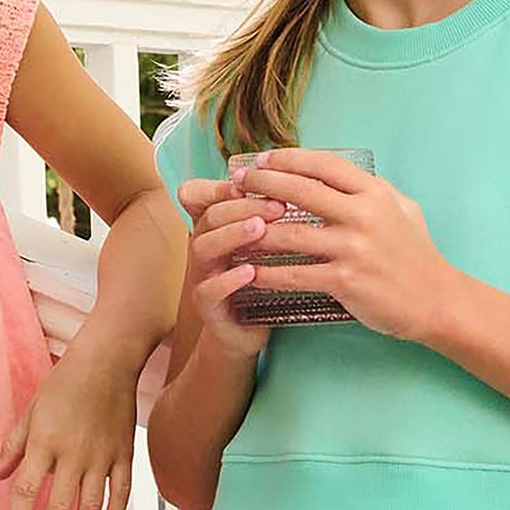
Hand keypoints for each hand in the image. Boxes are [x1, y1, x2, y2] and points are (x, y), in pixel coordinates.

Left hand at [0, 343, 137, 509]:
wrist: (107, 360)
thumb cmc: (66, 381)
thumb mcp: (30, 411)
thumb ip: (13, 446)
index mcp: (45, 442)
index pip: (26, 491)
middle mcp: (74, 454)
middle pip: (58, 508)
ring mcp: (102, 457)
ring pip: (90, 508)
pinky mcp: (124, 455)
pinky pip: (120, 494)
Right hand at [178, 175, 284, 360]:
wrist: (244, 331)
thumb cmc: (260, 280)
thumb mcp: (264, 245)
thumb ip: (271, 216)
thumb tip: (308, 181)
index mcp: (215, 227)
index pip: (205, 195)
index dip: (225, 185)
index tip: (259, 179)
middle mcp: (204, 245)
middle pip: (212, 215)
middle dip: (243, 206)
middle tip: (277, 204)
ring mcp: (202, 275)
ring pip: (205, 247)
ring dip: (233, 235)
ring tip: (260, 228)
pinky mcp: (207, 305)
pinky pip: (209, 289)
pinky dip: (228, 279)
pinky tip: (251, 272)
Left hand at [234, 149, 449, 339]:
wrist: (435, 300)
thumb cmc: (417, 254)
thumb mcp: (403, 208)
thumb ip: (371, 190)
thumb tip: (338, 174)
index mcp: (374, 193)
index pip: (323, 165)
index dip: (287, 159)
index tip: (262, 160)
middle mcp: (362, 215)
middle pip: (299, 191)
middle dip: (261, 184)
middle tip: (236, 184)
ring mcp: (353, 249)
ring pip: (289, 234)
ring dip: (254, 229)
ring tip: (230, 226)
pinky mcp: (344, 281)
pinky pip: (294, 274)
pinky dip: (266, 273)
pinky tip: (246, 270)